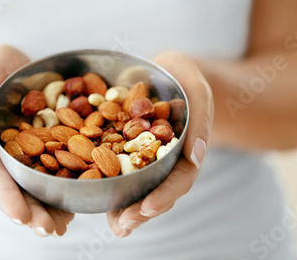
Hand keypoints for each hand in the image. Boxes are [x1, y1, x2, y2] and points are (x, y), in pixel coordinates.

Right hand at [0, 45, 74, 236]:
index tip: (21, 218)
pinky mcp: (50, 144)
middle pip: (20, 188)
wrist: (12, 67)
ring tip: (65, 225)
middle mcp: (11, 154)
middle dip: (34, 212)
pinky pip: (58, 168)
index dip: (8, 198)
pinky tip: (75, 201)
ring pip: (39, 185)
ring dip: (51, 207)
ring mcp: (31, 152)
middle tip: (51, 230)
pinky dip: (65, 185)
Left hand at [107, 51, 213, 236]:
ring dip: (125, 207)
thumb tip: (196, 156)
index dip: (165, 195)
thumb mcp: (197, 88)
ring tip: (114, 226)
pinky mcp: (124, 146)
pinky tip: (95, 196)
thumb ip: (200, 118)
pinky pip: (116, 167)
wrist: (165, 70)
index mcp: (186, 149)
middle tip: (123, 226)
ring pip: (137, 186)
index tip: (147, 207)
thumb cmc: (185, 76)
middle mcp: (165, 158)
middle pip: (156, 190)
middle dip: (141, 211)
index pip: (180, 178)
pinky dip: (108, 184)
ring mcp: (144, 155)